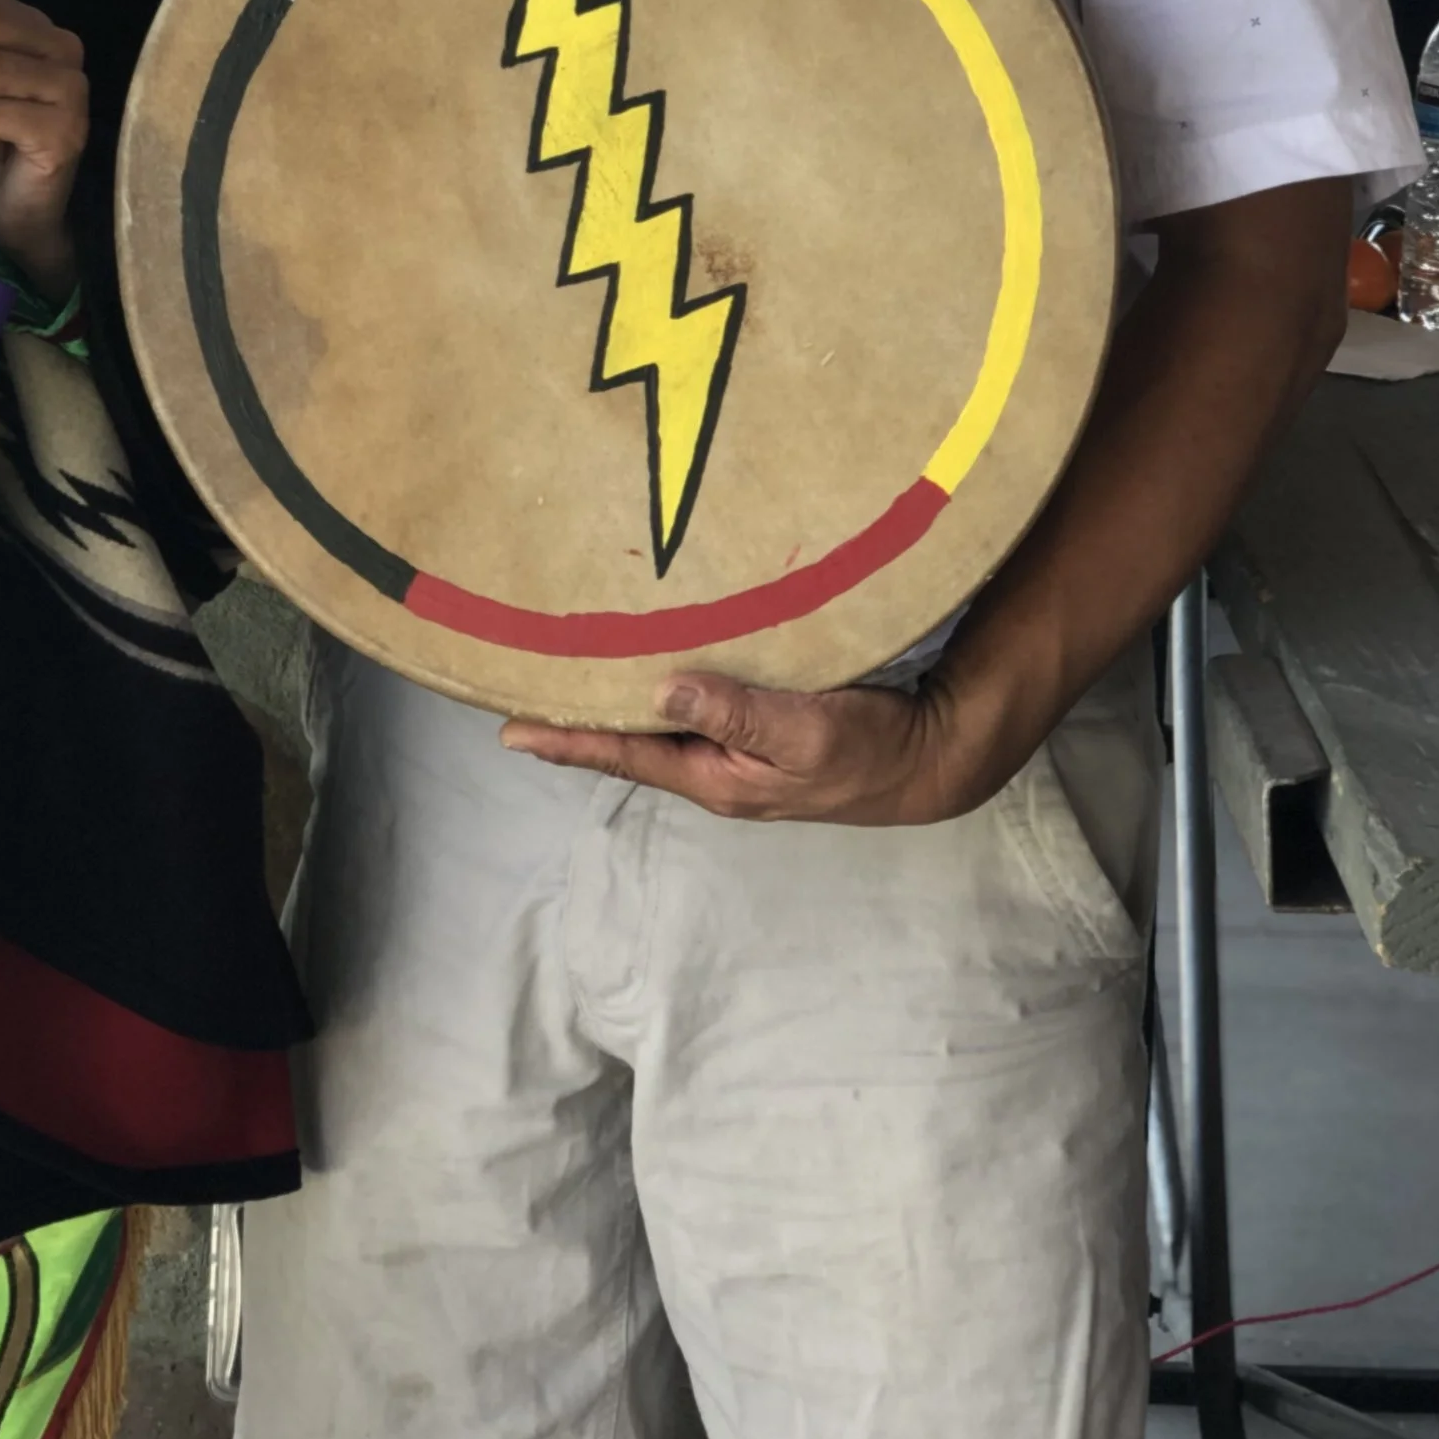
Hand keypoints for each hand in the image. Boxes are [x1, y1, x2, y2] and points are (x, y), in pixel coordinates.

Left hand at [501, 665, 995, 827]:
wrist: (929, 757)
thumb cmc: (869, 749)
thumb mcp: (805, 733)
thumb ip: (736, 712)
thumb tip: (660, 691)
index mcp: (714, 777)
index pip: (623, 753)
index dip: (566, 740)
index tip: (509, 731)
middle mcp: (713, 768)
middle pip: (629, 741)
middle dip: (576, 718)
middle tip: (518, 688)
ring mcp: (735, 752)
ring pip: (658, 725)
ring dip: (614, 699)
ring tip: (562, 671)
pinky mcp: (757, 729)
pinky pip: (692, 707)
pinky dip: (660, 686)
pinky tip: (645, 662)